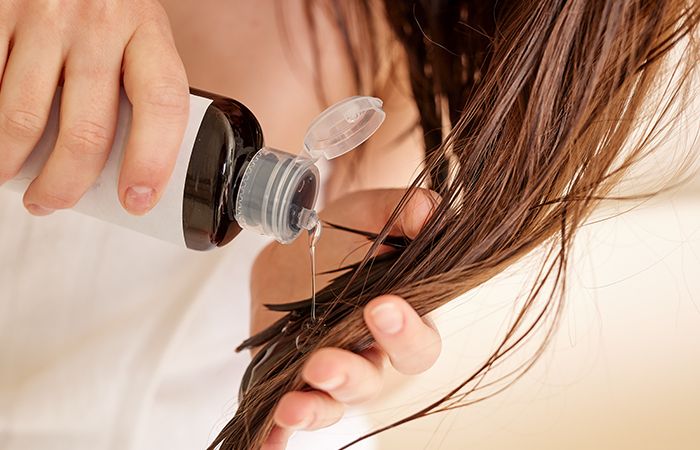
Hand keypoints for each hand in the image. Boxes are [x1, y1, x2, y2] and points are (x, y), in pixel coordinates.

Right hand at [0, 0, 188, 214]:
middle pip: (87, 130)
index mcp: (146, 29)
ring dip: (12, 164)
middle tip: (52, 201)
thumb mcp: (137, 32)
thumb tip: (121, 166)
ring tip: (12, 176)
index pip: (162, 104)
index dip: (152, 161)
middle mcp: (97, 22)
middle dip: (67, 183)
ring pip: (23, 119)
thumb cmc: (103, 4)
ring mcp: (41, 16)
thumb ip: (135, 85)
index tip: (137, 200)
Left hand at [251, 188, 441, 448]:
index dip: (405, 332)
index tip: (381, 307)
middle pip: (372, 382)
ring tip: (290, 406)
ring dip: (313, 408)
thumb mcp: (372, 212)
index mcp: (401, 320)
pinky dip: (277, 433)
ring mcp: (331, 370)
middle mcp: (370, 355)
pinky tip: (266, 441)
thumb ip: (405, 210)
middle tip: (325, 363)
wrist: (298, 248)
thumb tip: (429, 212)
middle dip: (350, 376)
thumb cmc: (348, 235)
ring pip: (331, 403)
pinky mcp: (291, 377)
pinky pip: (288, 413)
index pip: (417, 342)